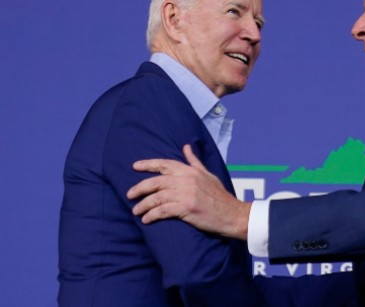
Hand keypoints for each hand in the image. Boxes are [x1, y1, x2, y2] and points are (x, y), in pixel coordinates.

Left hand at [127, 144, 250, 239]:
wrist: (232, 215)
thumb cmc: (220, 196)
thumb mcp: (208, 175)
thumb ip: (194, 162)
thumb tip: (186, 147)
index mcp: (191, 171)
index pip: (165, 164)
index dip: (148, 164)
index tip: (135, 166)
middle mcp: (187, 180)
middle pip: (156, 181)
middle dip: (139, 188)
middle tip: (129, 195)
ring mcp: (187, 194)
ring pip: (156, 197)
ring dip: (143, 205)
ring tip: (136, 211)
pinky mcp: (187, 208)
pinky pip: (162, 211)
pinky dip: (152, 215)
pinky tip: (147, 220)